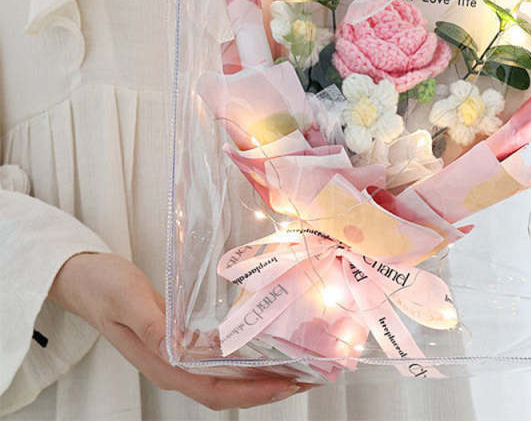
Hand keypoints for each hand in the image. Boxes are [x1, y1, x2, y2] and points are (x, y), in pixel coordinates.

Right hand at [49, 252, 314, 409]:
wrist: (83, 279)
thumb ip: (152, 325)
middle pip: (227, 391)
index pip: (214, 390)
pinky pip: (217, 361)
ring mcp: (176, 357)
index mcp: (162, 363)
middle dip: (267, 389)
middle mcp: (173, 367)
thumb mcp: (128, 299)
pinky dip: (244, 360)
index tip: (286, 385)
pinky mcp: (178, 342)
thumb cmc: (104, 287)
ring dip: (260, 377)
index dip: (252, 392)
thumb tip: (178, 348)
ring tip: (294, 366)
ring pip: (224, 379)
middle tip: (306, 376)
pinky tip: (263, 349)